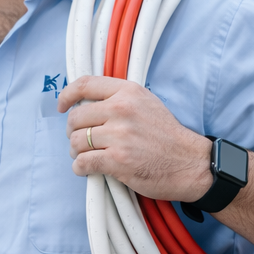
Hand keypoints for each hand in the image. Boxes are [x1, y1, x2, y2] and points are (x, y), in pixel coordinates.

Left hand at [59, 76, 211, 199]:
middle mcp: (122, 110)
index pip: (84, 85)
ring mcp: (120, 135)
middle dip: (73, 132)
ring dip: (77, 152)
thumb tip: (83, 102)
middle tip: (82, 141)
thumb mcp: (146, 104)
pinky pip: (82, 162)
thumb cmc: (167, 136)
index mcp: (128, 92)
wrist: (192, 164)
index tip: (62, 107)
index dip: (66, 96)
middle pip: (75, 118)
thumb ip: (118, 99)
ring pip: (75, 141)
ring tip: (88, 155)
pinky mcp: (118, 160)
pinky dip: (80, 168)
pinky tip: (88, 168)